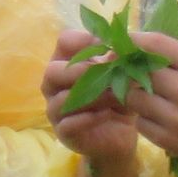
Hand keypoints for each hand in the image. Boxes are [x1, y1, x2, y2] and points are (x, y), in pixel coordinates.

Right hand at [38, 27, 142, 176]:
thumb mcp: (123, 78)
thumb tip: (121, 50)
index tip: (107, 45)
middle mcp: (54, 85)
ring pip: (61, 99)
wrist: (119, 137)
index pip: (65, 41)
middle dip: (81, 70)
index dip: (84, 40)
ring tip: (114, 95)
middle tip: (106, 72)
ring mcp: (55, 110)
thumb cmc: (118, 99)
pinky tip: (106, 114)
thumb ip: (121, 63)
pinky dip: (87, 118)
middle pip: (53, 70)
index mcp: (67, 62)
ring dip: (91, 95)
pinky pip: (68, 124)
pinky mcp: (64, 133)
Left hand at [121, 35, 177, 176]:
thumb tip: (138, 48)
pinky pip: (141, 123)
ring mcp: (176, 118)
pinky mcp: (170, 141)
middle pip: (139, 72)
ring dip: (136, 94)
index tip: (123, 41)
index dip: (133, 40)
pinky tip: (158, 115)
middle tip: (130, 70)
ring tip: (147, 94)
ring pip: (135, 99)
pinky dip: (145, 117)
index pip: (155, 44)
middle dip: (131, 69)